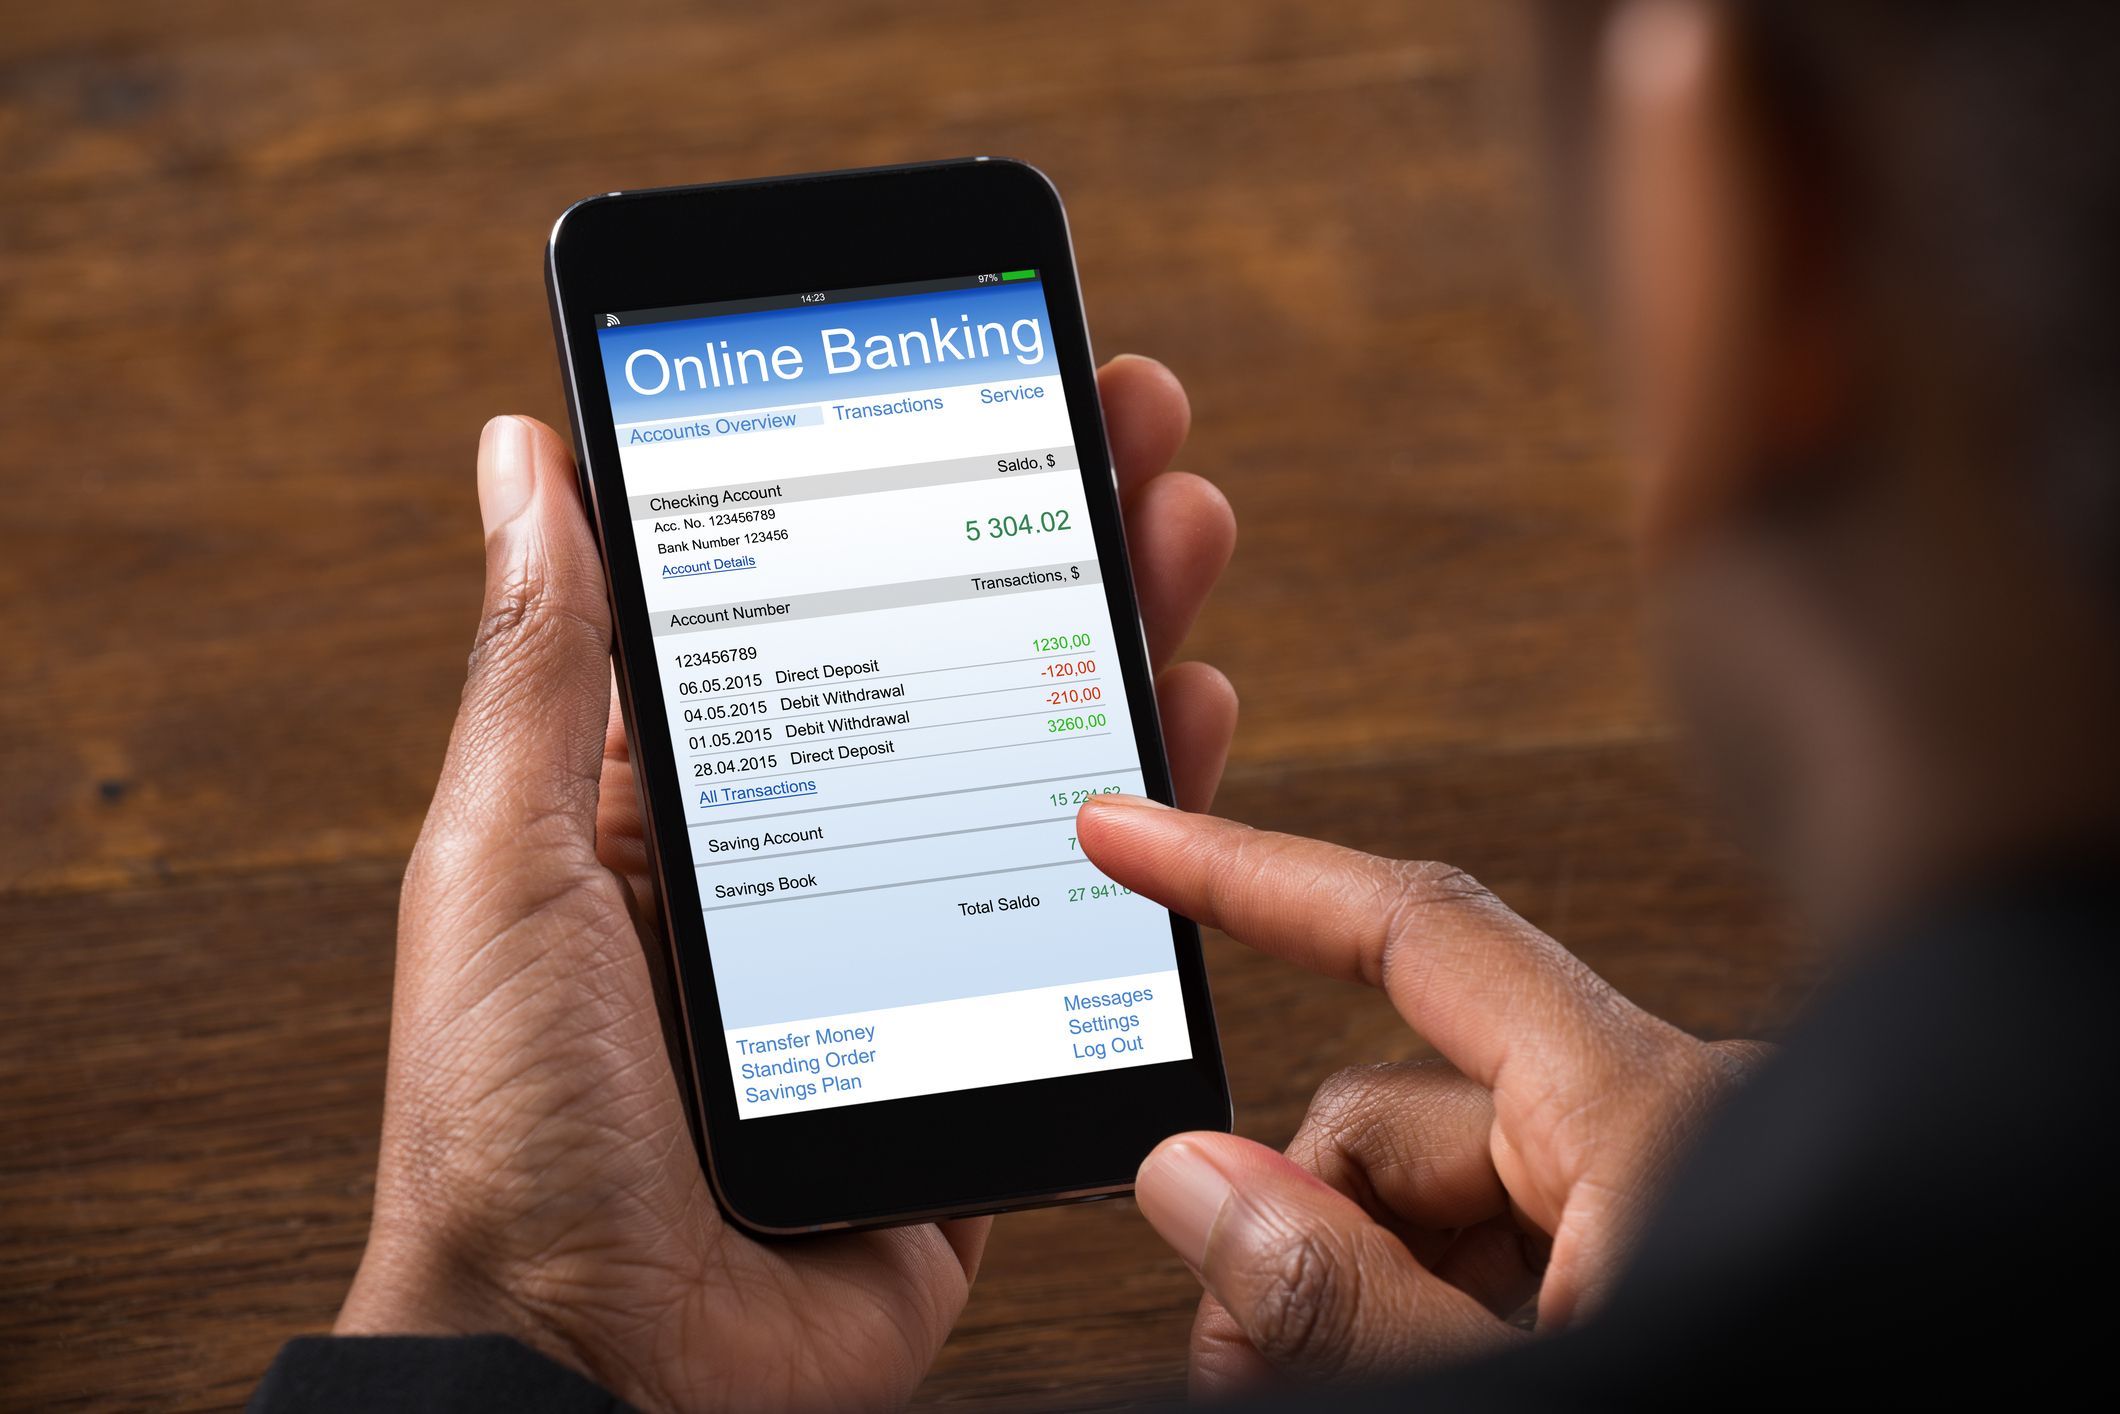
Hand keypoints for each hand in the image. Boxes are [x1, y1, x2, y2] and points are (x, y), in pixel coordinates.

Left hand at [335, 355, 1237, 1413]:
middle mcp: (806, 870)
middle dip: (1049, 533)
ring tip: (1183, 537)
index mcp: (684, 809)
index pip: (824, 609)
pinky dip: (1152, 830)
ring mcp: (903, 963)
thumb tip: (525, 455)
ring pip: (1037, 780)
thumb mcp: (503, 863)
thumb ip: (546, 668)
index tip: (989, 380)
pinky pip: (1085, 936)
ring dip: (1117, 644)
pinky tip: (1193, 729)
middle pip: (956, 671)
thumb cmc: (509, 1132)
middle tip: (1131, 423)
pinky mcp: (979, 1062)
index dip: (909, 490)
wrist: (598, 1374)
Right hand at [1075, 798, 1765, 1393]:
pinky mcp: (1657, 1254)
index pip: (1419, 937)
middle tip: (1239, 1360)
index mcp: (1653, 1115)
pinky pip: (1491, 1247)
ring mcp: (1661, 1197)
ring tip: (1322, 1383)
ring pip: (1429, 1199)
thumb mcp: (1523, 1391)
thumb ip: (1349, 1299)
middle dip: (1294, 1229)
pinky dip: (1424, 1310)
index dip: (1253, 875)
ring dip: (1350, 1294)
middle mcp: (1662, 1128)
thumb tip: (1197, 1183)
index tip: (1133, 836)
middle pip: (1393, 1116)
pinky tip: (1410, 1373)